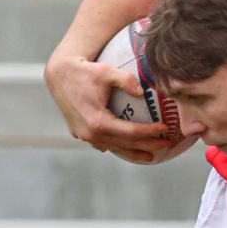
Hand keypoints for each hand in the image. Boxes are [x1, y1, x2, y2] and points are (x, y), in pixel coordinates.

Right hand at [43, 54, 168, 161]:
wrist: (59, 74)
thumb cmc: (85, 71)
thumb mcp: (107, 71)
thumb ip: (126, 80)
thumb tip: (143, 93)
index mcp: (98, 121)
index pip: (131, 132)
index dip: (150, 132)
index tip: (166, 128)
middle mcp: (90, 133)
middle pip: (126, 143)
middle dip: (148, 145)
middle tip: (167, 143)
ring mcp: (84, 136)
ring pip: (114, 147)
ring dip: (133, 152)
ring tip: (151, 156)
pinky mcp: (80, 134)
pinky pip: (103, 144)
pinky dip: (118, 146)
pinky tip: (129, 148)